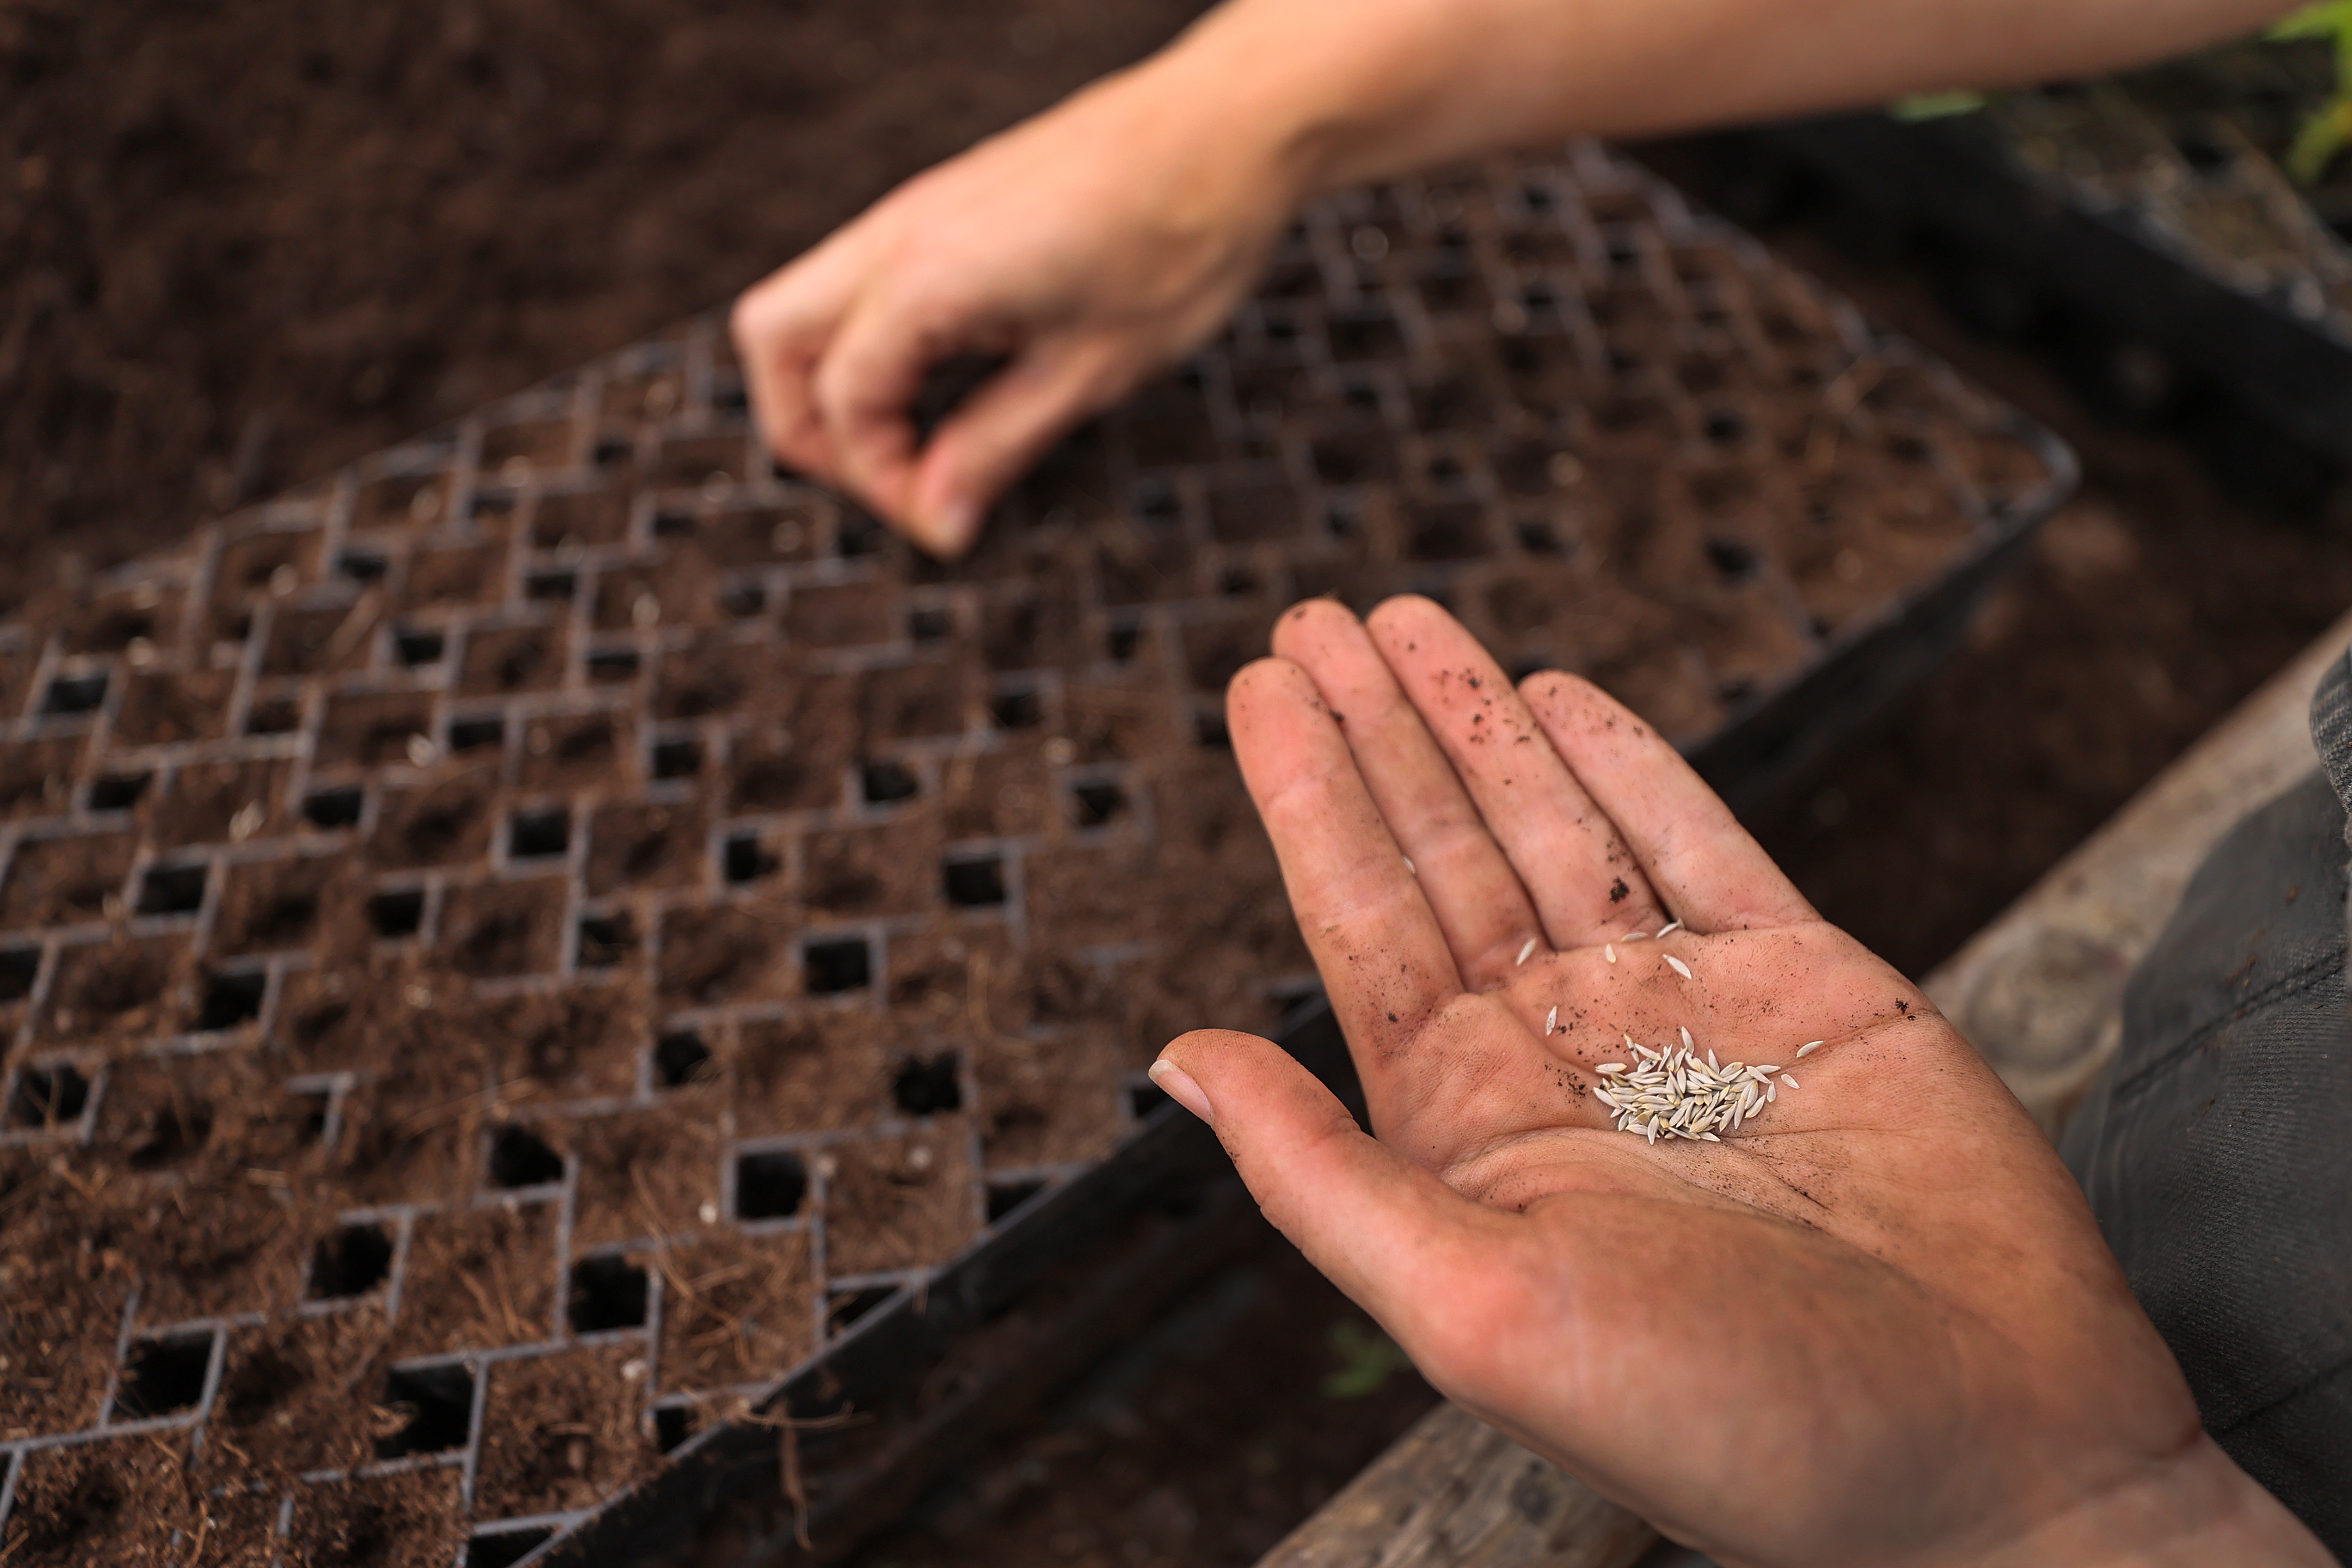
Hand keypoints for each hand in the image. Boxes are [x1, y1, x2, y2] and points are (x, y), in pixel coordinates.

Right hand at [730, 53, 1295, 556]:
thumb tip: (937, 522)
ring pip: (803, 301)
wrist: (1226, 127)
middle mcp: (897, 234)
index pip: (844, 403)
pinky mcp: (940, 204)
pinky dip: (870, 341)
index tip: (948, 521)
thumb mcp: (1091, 373)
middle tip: (895, 482)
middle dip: (808, 429)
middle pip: (772, 339)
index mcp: (927, 279)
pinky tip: (942, 380)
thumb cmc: (1177, 239)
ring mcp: (912, 210)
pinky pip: (857, 279)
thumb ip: (996, 449)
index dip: (883, 482)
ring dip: (833, 381)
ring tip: (913, 441)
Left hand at [1150, 597, 2329, 1565]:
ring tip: (1406, 621)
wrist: (1983, 1456)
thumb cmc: (1727, 1427)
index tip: (1258, 686)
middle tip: (1310, 619)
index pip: (1361, 924)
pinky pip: (1700, 844)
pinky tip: (1558, 702)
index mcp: (1471, 1130)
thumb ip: (1318, 1176)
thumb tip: (1174, 1064)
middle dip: (1375, 734)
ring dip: (1479, 722)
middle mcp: (1565, 1059)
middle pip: (1442, 854)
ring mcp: (1688, 1012)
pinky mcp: (1809, 986)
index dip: (1307, 798)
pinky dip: (1632, 764)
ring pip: (1556, 829)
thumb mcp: (1474, 1305)